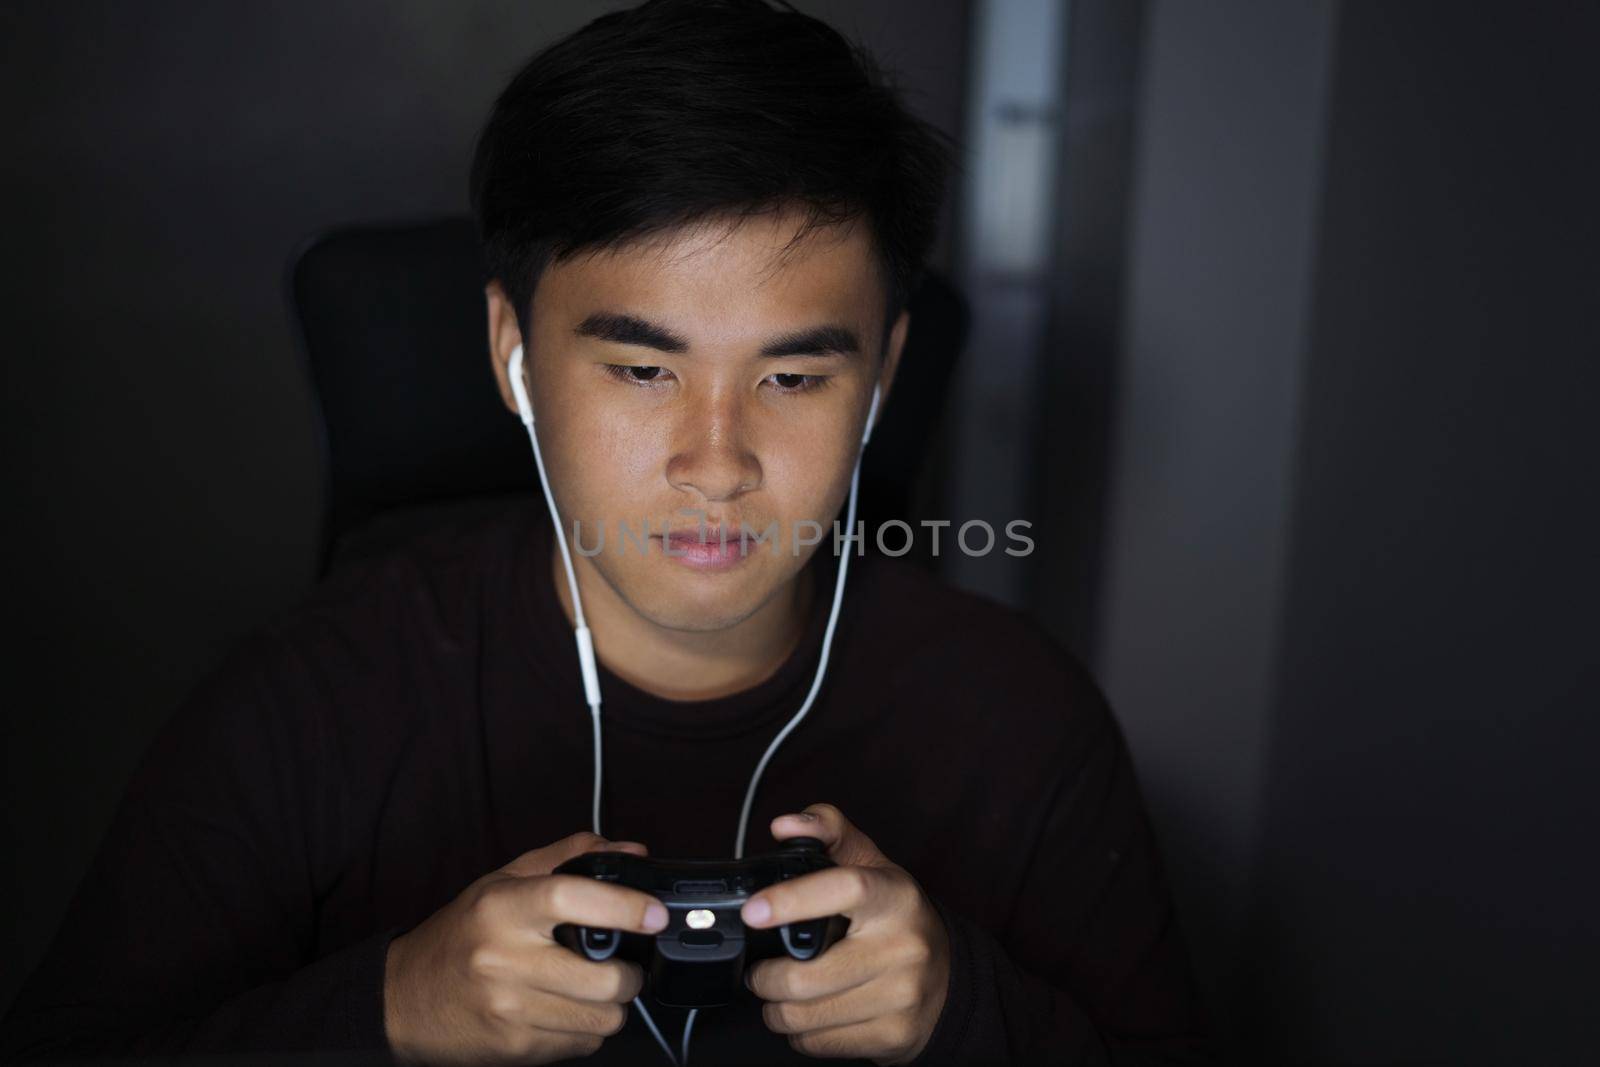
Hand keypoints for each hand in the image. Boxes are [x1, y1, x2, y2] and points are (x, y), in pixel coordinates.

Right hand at [384, 831, 666, 1064]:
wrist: (402, 999)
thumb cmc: (458, 936)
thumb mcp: (502, 882)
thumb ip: (567, 859)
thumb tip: (630, 851)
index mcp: (502, 909)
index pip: (571, 898)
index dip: (624, 905)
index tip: (654, 913)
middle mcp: (504, 959)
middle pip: (604, 976)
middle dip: (630, 973)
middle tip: (622, 964)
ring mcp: (509, 1009)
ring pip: (602, 1017)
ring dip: (611, 1005)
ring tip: (592, 989)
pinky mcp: (515, 1047)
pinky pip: (582, 1043)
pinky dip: (585, 1029)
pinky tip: (564, 1011)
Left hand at [742, 804, 950, 1063]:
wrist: (950, 981)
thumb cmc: (898, 919)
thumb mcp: (871, 866)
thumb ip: (829, 832)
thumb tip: (784, 825)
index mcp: (894, 896)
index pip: (842, 889)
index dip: (791, 900)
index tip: (753, 910)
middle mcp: (903, 946)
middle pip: (804, 976)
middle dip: (764, 978)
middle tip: (761, 971)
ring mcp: (901, 995)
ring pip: (804, 1016)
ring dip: (777, 1010)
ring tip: (781, 994)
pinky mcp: (894, 1036)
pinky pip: (819, 1043)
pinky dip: (801, 1034)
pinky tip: (812, 1015)